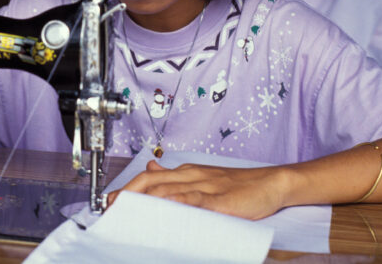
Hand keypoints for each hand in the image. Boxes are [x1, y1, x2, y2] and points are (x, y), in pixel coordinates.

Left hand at [107, 160, 290, 219]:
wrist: (271, 182)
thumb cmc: (238, 185)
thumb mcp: (203, 177)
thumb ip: (176, 176)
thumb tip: (151, 168)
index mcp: (186, 173)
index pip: (149, 178)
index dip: (128, 189)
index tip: (111, 201)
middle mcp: (191, 176)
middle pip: (151, 182)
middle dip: (128, 195)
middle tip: (111, 209)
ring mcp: (206, 187)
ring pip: (168, 190)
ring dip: (145, 201)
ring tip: (128, 212)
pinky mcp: (221, 200)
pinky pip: (196, 201)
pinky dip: (179, 204)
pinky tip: (166, 209)